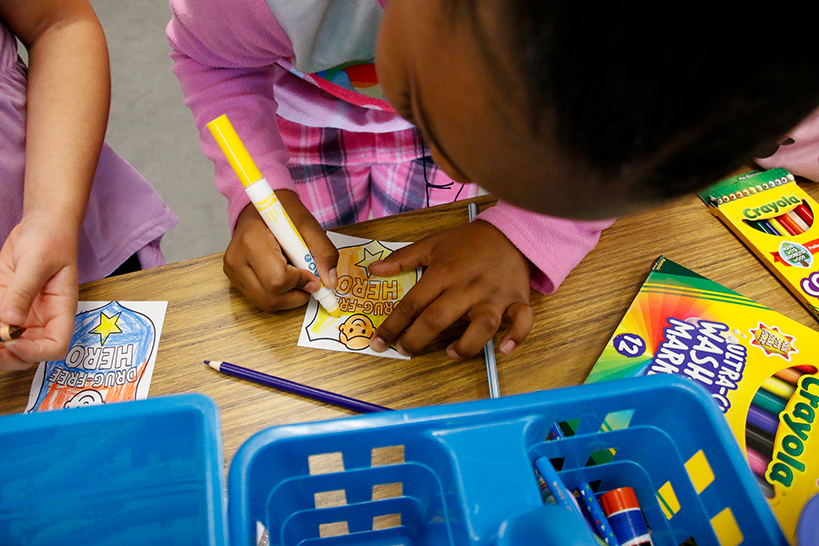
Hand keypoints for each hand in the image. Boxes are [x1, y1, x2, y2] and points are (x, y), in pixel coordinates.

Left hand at [0, 218, 78, 370]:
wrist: (40, 227)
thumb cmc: (51, 240)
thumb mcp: (37, 262)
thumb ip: (23, 291)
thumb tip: (9, 320)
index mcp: (60, 311)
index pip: (55, 346)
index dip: (35, 351)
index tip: (13, 340)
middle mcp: (41, 320)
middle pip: (27, 354)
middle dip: (6, 355)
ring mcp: (22, 316)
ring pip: (7, 345)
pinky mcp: (3, 308)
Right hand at [223, 190, 338, 311]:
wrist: (261, 207)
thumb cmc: (284, 213)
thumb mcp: (309, 225)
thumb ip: (324, 253)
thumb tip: (330, 283)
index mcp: (252, 241)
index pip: (277, 279)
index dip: (300, 282)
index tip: (313, 274)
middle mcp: (236, 260)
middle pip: (270, 298)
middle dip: (297, 294)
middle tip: (309, 279)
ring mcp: (232, 272)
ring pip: (266, 303)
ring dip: (289, 296)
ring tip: (296, 274)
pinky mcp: (234, 279)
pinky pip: (261, 299)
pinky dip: (279, 295)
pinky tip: (284, 276)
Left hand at [368, 221, 533, 358]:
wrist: (510, 232)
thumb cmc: (467, 242)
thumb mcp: (432, 243)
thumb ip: (402, 259)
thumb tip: (372, 269)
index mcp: (444, 272)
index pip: (413, 303)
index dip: (393, 325)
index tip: (378, 342)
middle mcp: (468, 287)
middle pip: (439, 318)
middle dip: (417, 339)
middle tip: (404, 350)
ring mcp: (494, 296)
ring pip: (482, 326)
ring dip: (466, 345)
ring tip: (450, 353)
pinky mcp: (517, 301)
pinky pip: (522, 321)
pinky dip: (516, 336)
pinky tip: (505, 349)